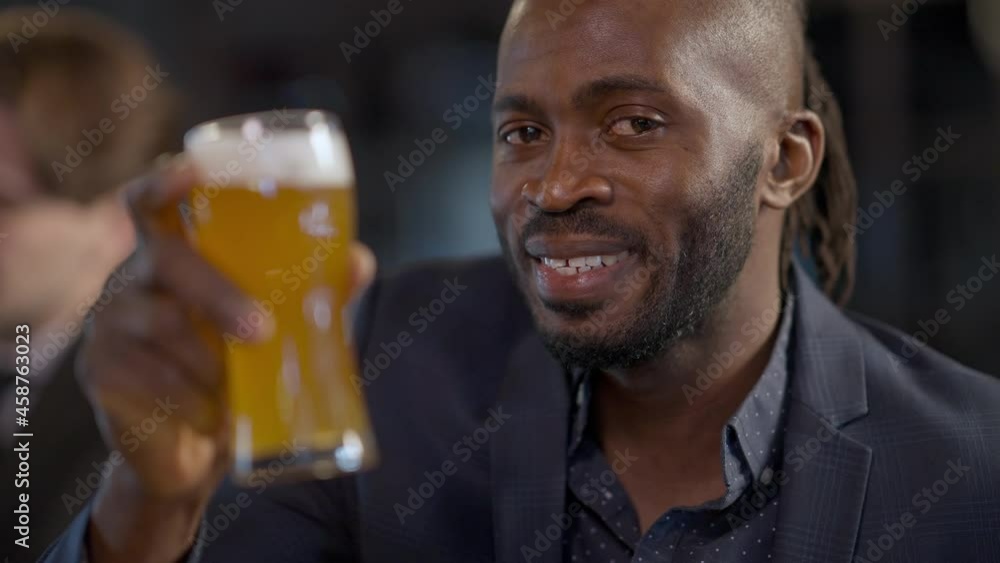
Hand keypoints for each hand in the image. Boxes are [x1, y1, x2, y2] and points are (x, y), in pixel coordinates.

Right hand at [78, 160, 375, 561]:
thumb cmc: (236, 373)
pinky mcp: (100, 374)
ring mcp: (108, 325)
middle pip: (166, 260)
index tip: (193, 172)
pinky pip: (147, 376)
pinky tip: (212, 411)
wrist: (196, 452)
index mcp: (171, 257)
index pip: (151, 202)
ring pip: (159, 323)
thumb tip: (358, 262)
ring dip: (209, 358)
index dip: (165, 181)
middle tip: (261, 330)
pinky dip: (191, 396)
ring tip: (236, 384)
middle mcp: (130, 279)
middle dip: (218, 294)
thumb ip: (314, 294)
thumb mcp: (279, 331)